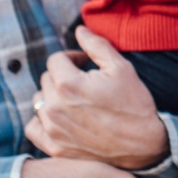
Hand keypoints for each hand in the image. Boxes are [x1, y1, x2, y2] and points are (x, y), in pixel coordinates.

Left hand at [25, 27, 171, 169]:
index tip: (85, 64)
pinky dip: (41, 121)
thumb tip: (79, 30)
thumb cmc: (134, 105)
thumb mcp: (122, 68)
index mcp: (68, 84)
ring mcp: (53, 129)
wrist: (144, 145)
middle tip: (85, 83)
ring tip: (75, 101)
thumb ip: (96, 45)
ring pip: (39, 101)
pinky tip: (59, 118)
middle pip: (46, 79)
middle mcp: (54, 107)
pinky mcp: (54, 147)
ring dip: (52, 97)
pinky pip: (33, 128)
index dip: (72, 58)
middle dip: (63, 76)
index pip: (55, 60)